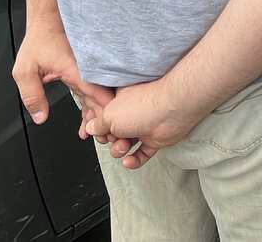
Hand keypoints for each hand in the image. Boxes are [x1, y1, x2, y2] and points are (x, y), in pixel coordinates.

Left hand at [11, 22, 126, 145]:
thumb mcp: (25, 70)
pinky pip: (90, 91)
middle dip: (103, 118)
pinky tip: (89, 119)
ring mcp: (85, 71)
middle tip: (104, 136)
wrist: (47, 22)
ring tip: (96, 133)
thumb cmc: (39, 41)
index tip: (110, 122)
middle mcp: (85, 70)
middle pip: (101, 97)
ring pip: (97, 96)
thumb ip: (31, 95)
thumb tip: (40, 116)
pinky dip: (91, 106)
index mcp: (75, 69)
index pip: (96, 90)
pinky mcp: (82, 72)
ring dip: (98, 114)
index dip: (105, 107)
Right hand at [85, 80, 202, 169]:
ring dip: (120, 150)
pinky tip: (129, 161)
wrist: (172, 111)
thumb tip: (90, 128)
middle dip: (109, 140)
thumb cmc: (143, 106)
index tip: (96, 132)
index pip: (103, 117)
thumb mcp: (109, 115)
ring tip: (124, 146)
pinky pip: (141, 154)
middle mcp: (131, 113)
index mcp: (119, 101)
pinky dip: (134, 160)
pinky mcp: (154, 138)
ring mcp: (143, 126)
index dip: (98, 127)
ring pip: (125, 144)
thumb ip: (98, 124)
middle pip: (113, 133)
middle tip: (112, 138)